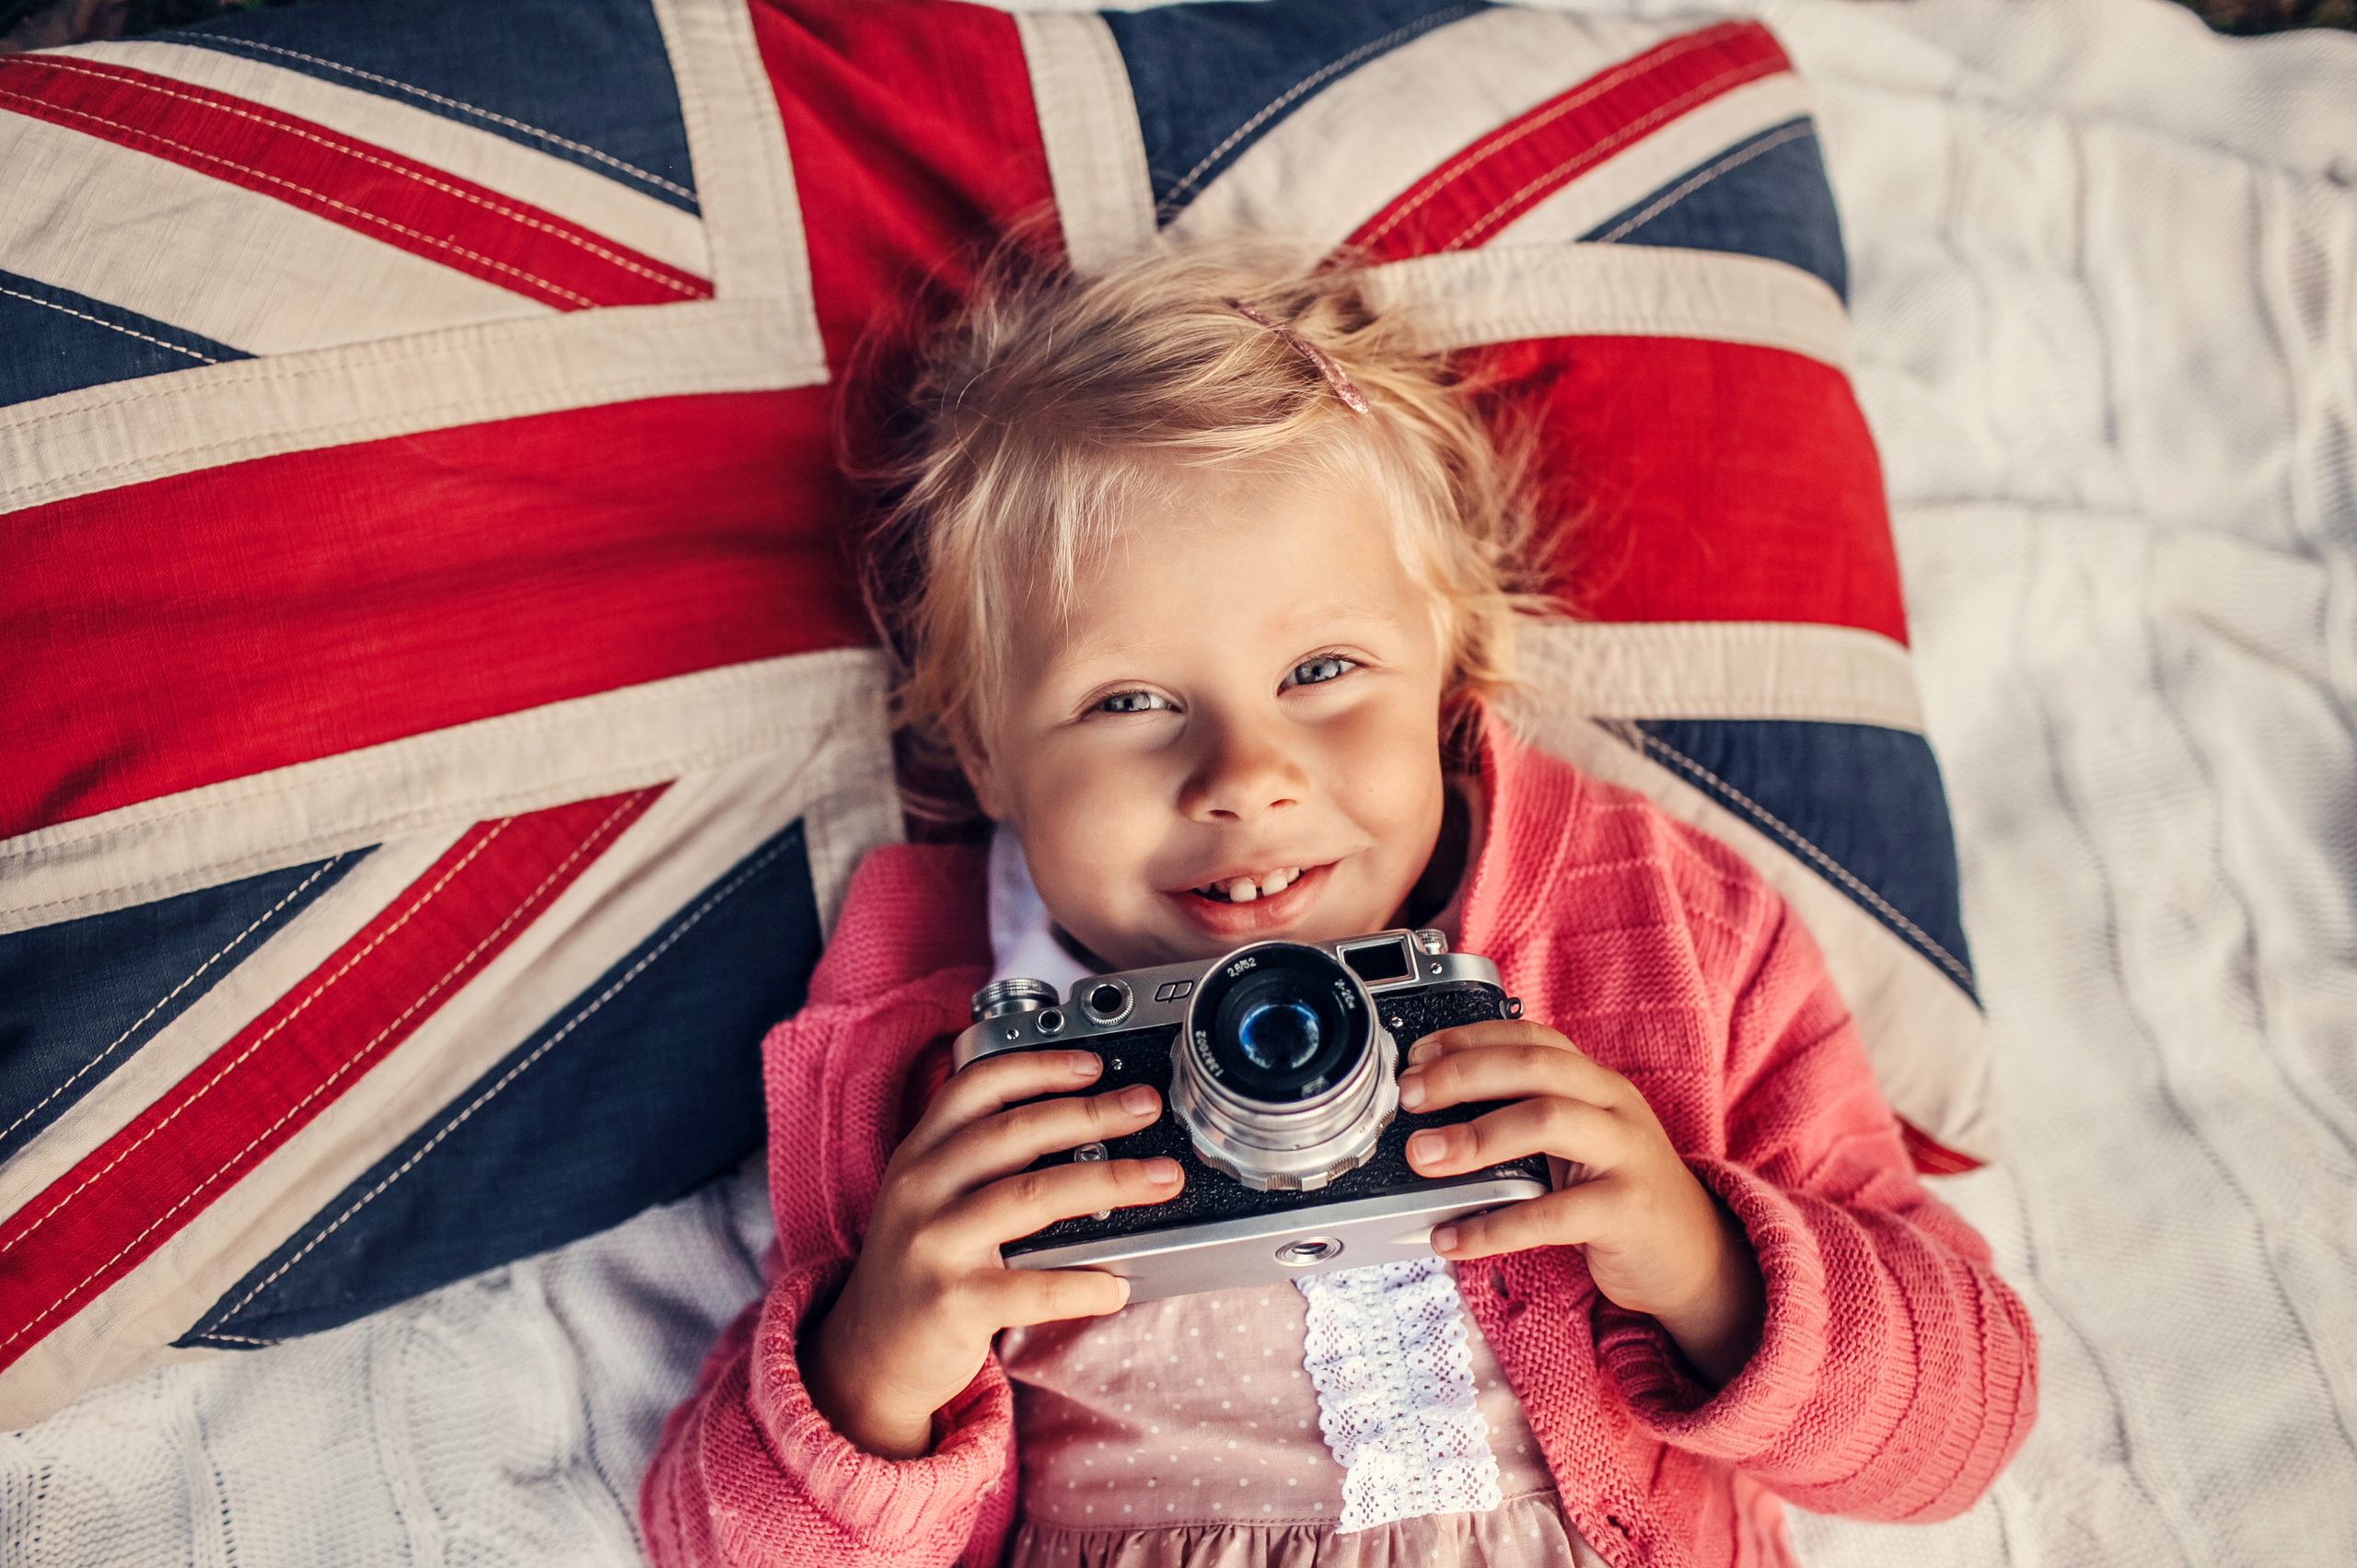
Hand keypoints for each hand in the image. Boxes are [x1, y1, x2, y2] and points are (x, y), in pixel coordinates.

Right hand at [806, 1049, 1184, 1456]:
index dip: (1038, 1068)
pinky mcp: (952, 1302)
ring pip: (1032, 1196)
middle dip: (1092, 1114)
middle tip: (1146, 1108)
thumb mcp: (928, 1196)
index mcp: (920, 1154)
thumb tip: (1075, 1125)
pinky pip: (1031, 1287)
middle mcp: (922, 1188)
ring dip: (1109, 1182)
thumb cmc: (918, 1267)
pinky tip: (1116, 1285)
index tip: (1093, 1065)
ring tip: (1161, 1179)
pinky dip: (1082, 1284)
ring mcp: (934, 1244)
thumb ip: (976, 1158)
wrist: (869, 1354)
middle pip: (1016, 1132)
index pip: (977, 1087)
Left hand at [1399, 1020, 1765, 1386]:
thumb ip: (1524, 1120)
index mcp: (1595, 1083)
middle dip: (1464, 1075)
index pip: (1530, 1039)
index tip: (1416, 1055)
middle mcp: (1614, 1105)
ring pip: (1548, 1122)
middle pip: (1536, 1068)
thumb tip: (1435, 1116)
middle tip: (1409, 1098)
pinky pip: (1554, 1214)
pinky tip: (1453, 1238)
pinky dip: (1494, 1226)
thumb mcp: (1576, 1143)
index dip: (1470, 1039)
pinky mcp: (1628, 1210)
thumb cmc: (1618, 1194)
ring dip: (1475, 1138)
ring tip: (1422, 1158)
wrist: (1694, 1256)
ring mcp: (1626, 1154)